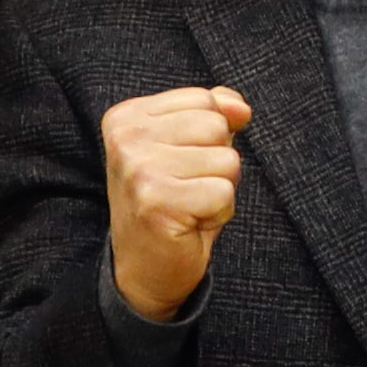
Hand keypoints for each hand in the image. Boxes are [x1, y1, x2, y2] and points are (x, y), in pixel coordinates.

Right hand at [98, 85, 253, 322]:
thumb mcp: (189, 145)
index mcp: (127, 116)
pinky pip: (224, 192)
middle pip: (217, 127)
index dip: (211, 137)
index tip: (180, 163)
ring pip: (226, 160)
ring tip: (188, 205)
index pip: (205, 100)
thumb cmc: (172, 200)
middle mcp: (125, 138)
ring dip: (219, 188)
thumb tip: (241, 109)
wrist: (146, 266)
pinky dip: (218, 212)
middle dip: (217, 161)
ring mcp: (137, 169)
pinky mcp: (157, 202)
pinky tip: (190, 223)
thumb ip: (215, 111)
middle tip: (186, 188)